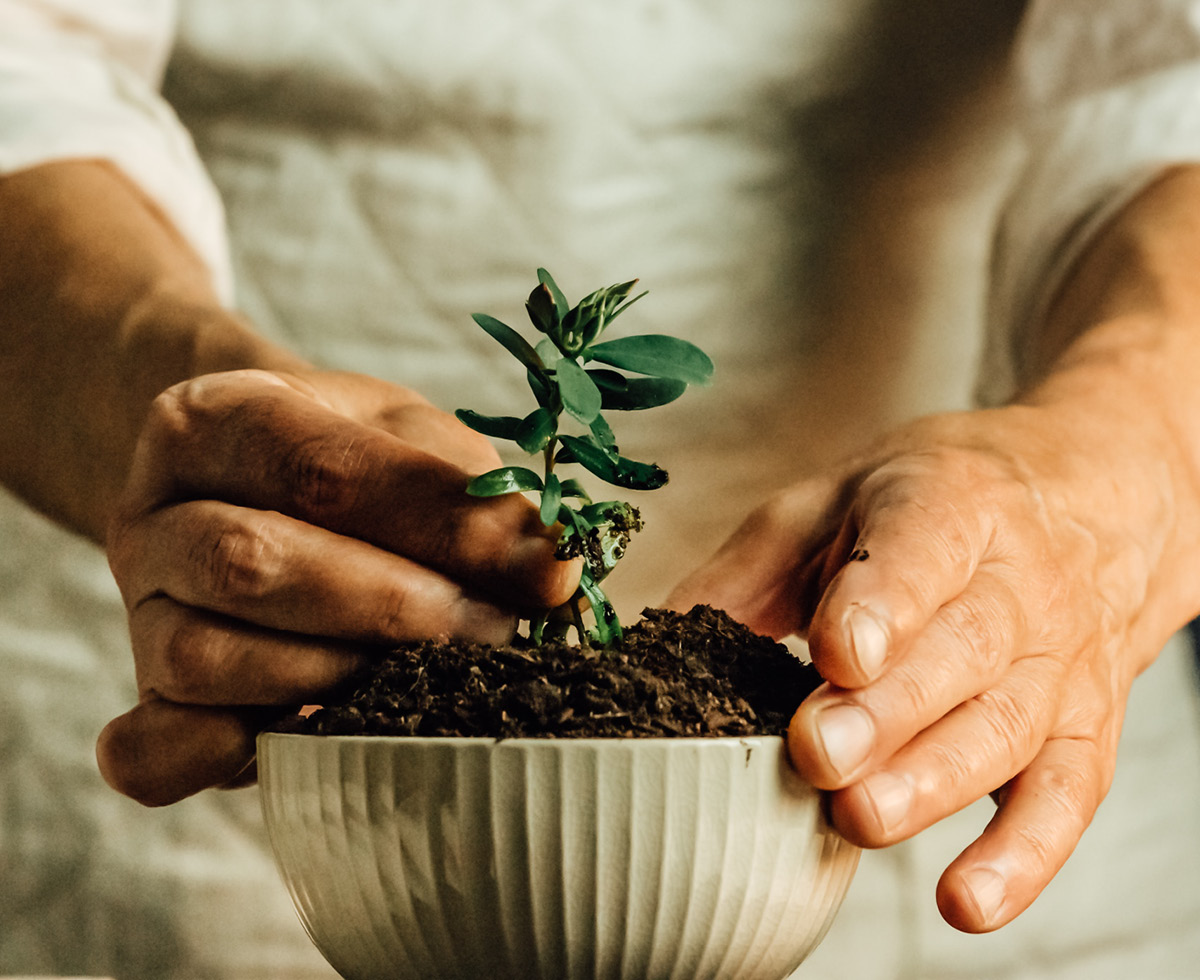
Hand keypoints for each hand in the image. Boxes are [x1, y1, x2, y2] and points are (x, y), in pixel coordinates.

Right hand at [98, 368, 577, 804]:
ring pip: (206, 658)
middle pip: (251, 563)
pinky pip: (157, 749)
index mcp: (213, 419)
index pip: (319, 469)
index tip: (541, 570)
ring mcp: (139, 612)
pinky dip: (233, 756)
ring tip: (424, 679)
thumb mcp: (412, 440)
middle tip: (490, 630)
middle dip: (390, 608)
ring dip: (333, 680)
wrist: (254, 488)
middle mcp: (152, 514)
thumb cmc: (349, 463)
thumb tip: (552, 569)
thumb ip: (473, 497)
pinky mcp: (145, 698)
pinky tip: (314, 738)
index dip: (438, 526)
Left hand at [668, 405, 1181, 932]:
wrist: (1089, 498)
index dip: (883, 605)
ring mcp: (1059, 660)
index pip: (925, 549)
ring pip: (1006, 727)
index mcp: (950, 505)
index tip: (836, 654)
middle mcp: (1020, 582)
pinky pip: (1067, 797)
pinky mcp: (1085, 728)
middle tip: (817, 753)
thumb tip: (650, 643)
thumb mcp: (832, 504)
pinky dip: (1023, 856)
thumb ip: (747, 571)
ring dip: (933, 782)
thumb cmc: (936, 504)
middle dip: (888, 711)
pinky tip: (966, 901)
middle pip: (964, 650)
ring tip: (861, 818)